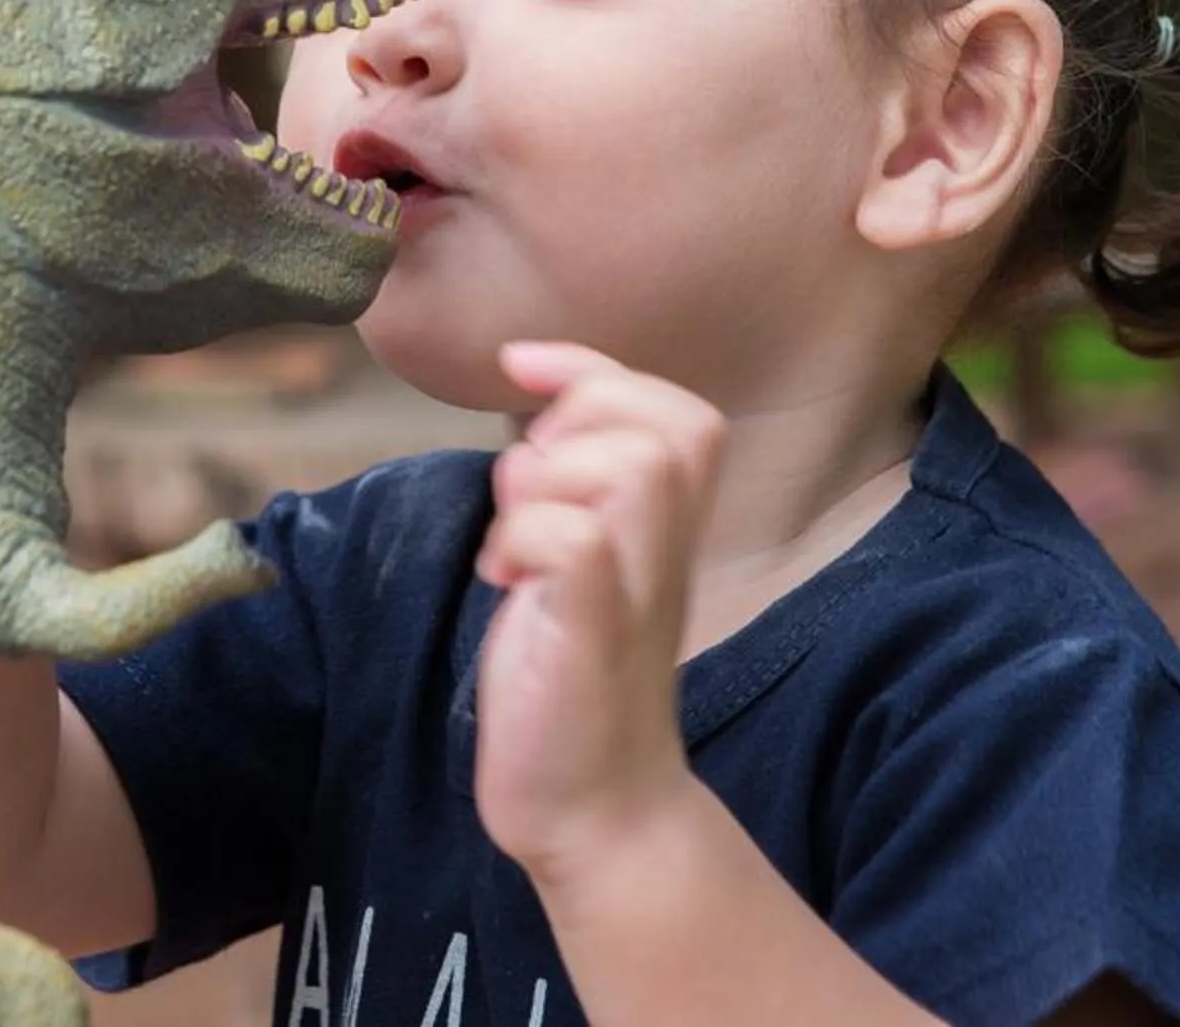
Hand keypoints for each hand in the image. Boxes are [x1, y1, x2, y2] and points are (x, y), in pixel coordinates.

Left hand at [472, 340, 724, 887]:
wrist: (594, 813)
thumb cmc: (568, 685)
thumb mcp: (572, 568)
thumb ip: (570, 494)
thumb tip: (533, 416)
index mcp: (663, 531)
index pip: (678, 410)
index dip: (595, 367)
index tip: (519, 369)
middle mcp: (665, 553)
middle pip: (668, 424)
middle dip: (578, 419)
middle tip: (529, 481)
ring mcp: (636, 594)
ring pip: (633, 470)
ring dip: (546, 481)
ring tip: (515, 538)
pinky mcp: (593, 638)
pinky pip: (579, 545)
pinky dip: (526, 538)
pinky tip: (502, 578)